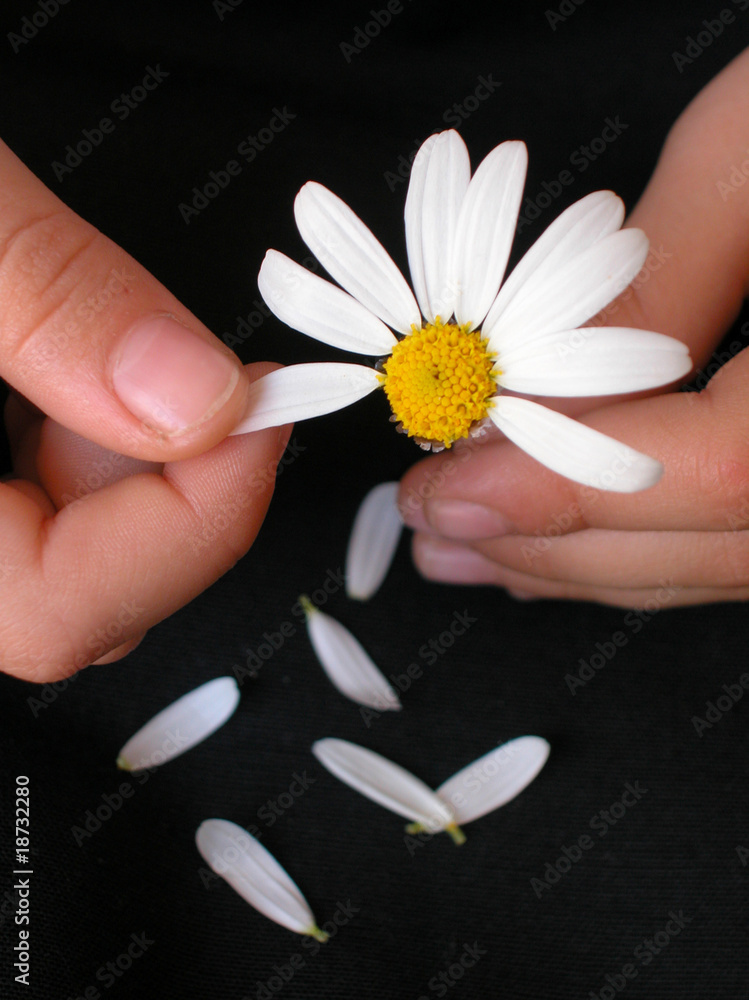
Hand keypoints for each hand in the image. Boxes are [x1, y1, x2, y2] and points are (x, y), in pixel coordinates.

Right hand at [0, 139, 287, 681]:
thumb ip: (48, 301)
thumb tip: (198, 402)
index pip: (56, 612)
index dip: (191, 527)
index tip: (262, 414)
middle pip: (66, 600)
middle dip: (157, 490)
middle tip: (178, 368)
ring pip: (46, 558)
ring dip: (108, 461)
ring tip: (73, 347)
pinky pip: (13, 508)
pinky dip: (61, 447)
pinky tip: (43, 370)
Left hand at [400, 48, 748, 607]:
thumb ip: (646, 279)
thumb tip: (530, 381)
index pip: (725, 471)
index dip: (569, 495)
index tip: (450, 491)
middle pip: (716, 546)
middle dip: (553, 549)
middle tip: (438, 525)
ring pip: (727, 562)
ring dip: (591, 565)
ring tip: (479, 550)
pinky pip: (743, 542)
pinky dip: (653, 547)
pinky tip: (580, 546)